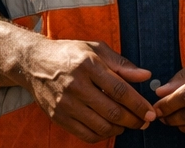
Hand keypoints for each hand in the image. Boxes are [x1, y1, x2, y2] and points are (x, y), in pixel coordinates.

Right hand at [19, 39, 156, 142]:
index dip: (138, 104)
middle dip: (134, 120)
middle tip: (145, 123)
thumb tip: (146, 76)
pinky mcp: (58, 117)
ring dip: (119, 129)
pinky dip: (102, 135)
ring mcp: (65, 103)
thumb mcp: (96, 49)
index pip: (120, 90)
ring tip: (128, 125)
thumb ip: (122, 64)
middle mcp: (76, 85)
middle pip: (112, 111)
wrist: (34, 63)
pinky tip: (110, 129)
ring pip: (100, 126)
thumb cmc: (70, 53)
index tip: (150, 112)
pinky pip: (85, 134)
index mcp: (88, 65)